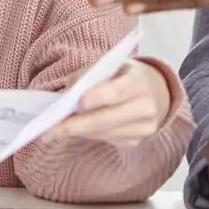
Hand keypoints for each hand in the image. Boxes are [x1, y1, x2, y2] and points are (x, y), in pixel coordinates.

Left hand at [43, 59, 170, 146]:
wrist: (157, 93)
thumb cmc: (127, 76)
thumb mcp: (113, 66)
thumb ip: (91, 74)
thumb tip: (67, 93)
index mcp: (140, 82)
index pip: (119, 91)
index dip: (99, 97)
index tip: (78, 103)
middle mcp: (145, 107)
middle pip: (107, 119)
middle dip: (76, 125)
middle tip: (50, 130)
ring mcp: (143, 128)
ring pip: (103, 133)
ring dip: (77, 132)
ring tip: (53, 132)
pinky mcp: (135, 141)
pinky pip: (106, 139)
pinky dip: (87, 134)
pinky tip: (74, 131)